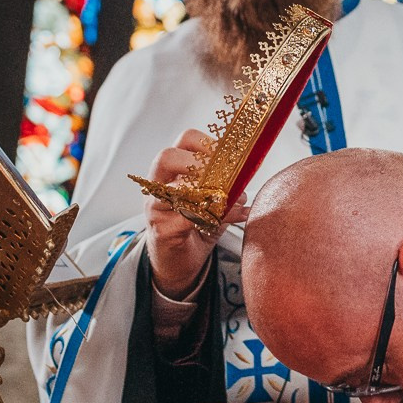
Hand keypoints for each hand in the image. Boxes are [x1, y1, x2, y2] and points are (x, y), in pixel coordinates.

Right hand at [144, 129, 230, 296]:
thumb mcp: (215, 201)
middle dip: (200, 164)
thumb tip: (246, 183)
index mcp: (173, 169)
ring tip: (233, 199)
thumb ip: (229, 189)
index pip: (185, 140)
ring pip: (174, 188)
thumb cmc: (194, 226)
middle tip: (224, 178)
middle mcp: (158, 184)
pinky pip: (186, 217)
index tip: (231, 156)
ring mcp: (156, 207)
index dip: (209, 143)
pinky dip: (214, 215)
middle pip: (167, 157)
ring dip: (209, 191)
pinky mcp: (162, 230)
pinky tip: (233, 216)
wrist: (177, 262)